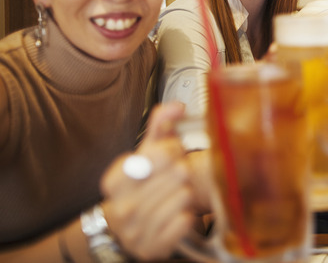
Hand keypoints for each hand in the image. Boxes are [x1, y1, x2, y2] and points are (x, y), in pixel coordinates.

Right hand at [100, 102, 196, 259]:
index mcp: (114, 181)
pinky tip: (179, 213)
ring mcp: (135, 231)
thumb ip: (160, 127)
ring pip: (183, 197)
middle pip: (176, 175)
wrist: (124, 230)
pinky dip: (188, 216)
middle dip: (182, 172)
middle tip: (177, 176)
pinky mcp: (152, 248)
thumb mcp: (145, 154)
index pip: (157, 154)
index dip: (172, 150)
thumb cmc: (140, 186)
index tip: (173, 153)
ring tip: (177, 194)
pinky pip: (185, 222)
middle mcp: (121, 207)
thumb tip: (177, 106)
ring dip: (186, 194)